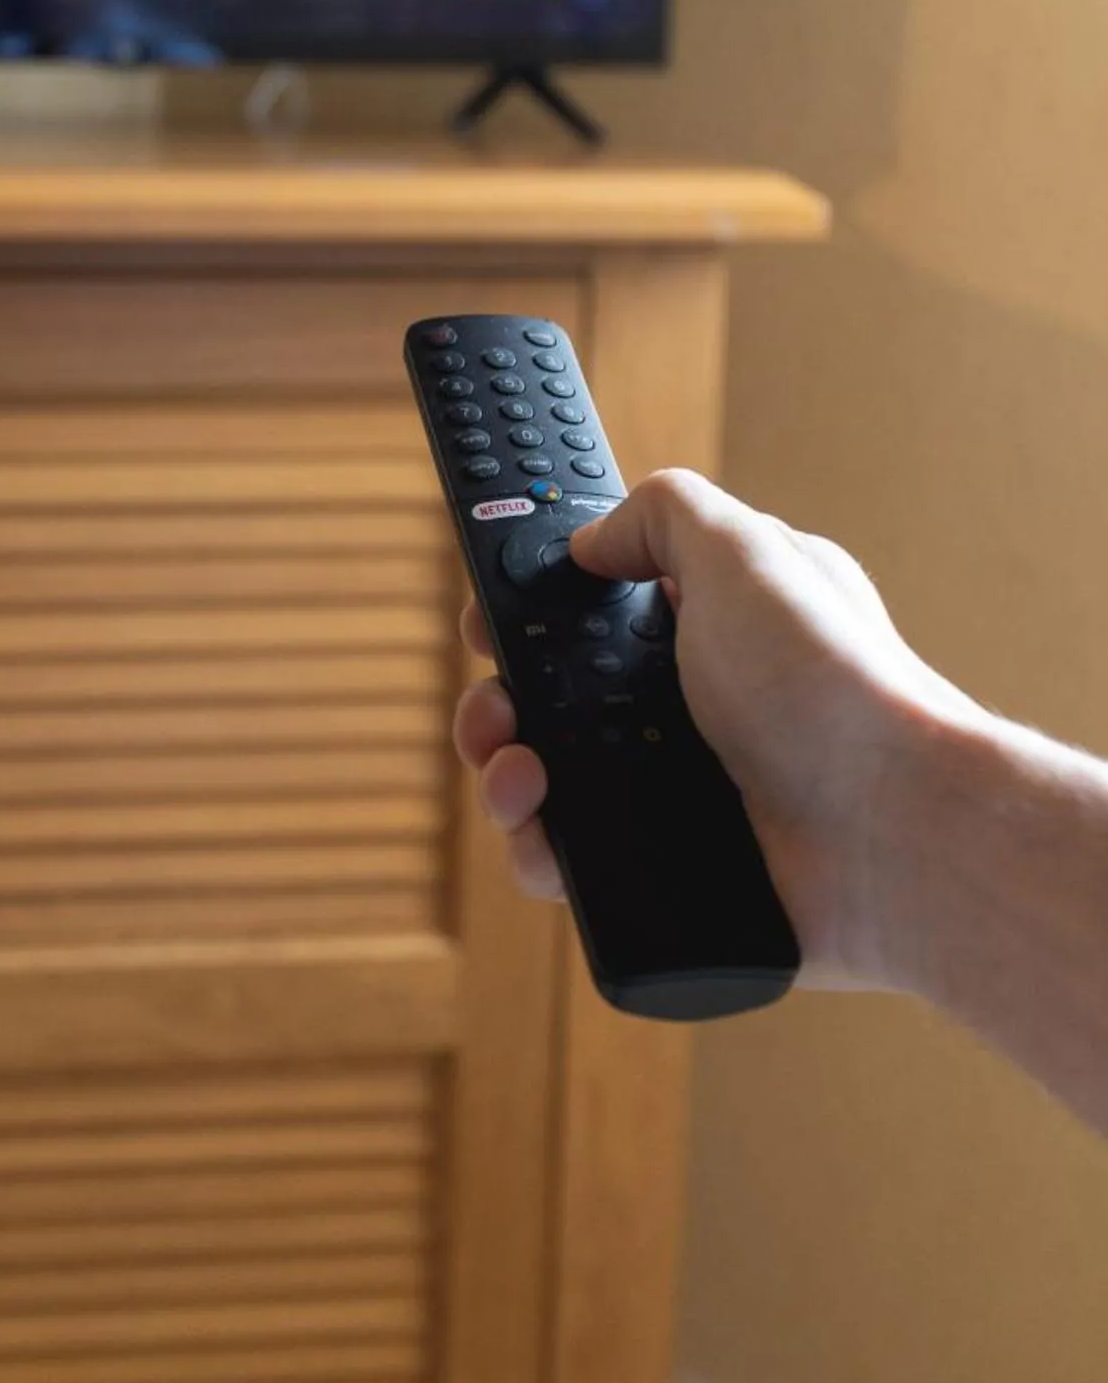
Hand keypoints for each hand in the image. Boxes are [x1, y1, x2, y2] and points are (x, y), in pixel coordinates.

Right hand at [453, 470, 985, 990]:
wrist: (892, 832)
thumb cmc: (835, 686)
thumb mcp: (745, 549)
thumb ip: (661, 514)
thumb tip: (591, 540)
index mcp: (713, 624)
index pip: (600, 606)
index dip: (533, 605)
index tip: (490, 614)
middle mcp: (694, 706)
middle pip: (555, 695)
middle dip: (501, 695)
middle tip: (495, 701)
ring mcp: (681, 790)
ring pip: (551, 779)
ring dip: (504, 769)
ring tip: (517, 772)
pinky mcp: (670, 869)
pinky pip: (573, 858)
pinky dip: (538, 846)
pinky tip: (542, 830)